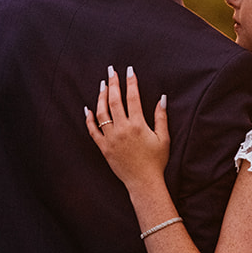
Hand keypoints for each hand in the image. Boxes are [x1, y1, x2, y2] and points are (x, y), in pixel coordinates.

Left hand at [86, 65, 169, 190]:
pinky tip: (88, 108)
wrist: (143, 182)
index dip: (131, 81)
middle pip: (115, 100)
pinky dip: (89, 119)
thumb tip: (162, 98)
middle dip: (113, 83)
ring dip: (101, 96)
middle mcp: (122, 129)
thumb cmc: (156, 161)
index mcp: (138, 125)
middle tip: (111, 71)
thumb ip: (161, 117)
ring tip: (102, 85)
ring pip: (102, 112)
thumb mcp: (164, 138)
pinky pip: (92, 130)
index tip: (129, 70)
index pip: (133, 97)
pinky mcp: (104, 147)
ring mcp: (111, 138)